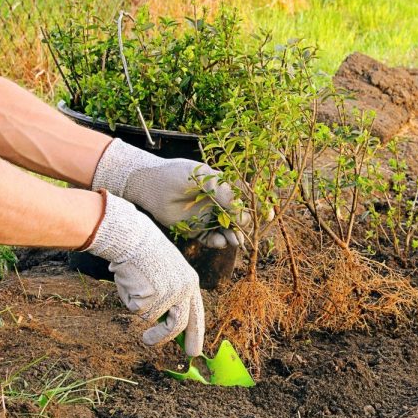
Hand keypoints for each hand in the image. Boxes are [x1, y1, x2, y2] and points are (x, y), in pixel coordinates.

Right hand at [84, 191, 203, 353]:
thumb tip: (164, 323)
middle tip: (160, 347)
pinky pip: (138, 310)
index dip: (196, 333)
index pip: (197, 313)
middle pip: (180, 325)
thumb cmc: (145, 254)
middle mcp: (184, 290)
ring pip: (154, 319)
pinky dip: (131, 301)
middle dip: (171, 340)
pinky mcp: (153, 297)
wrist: (133, 237)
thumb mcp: (166, 273)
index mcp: (191, 282)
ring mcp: (169, 294)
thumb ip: (170, 296)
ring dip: (143, 316)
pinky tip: (131, 283)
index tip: (194, 350)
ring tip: (136, 298)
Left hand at [92, 139, 248, 247]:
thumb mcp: (206, 179)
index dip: (258, 207)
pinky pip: (211, 239)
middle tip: (248, 232)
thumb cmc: (177, 175)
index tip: (268, 216)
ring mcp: (207, 217)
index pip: (246, 198)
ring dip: (234, 237)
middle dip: (245, 226)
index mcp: (223, 187)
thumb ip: (226, 194)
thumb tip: (243, 214)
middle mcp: (217, 203)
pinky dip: (218, 242)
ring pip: (227, 231)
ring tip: (235, 241)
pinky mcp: (195, 230)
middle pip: (239, 218)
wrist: (150, 185)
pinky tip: (220, 241)